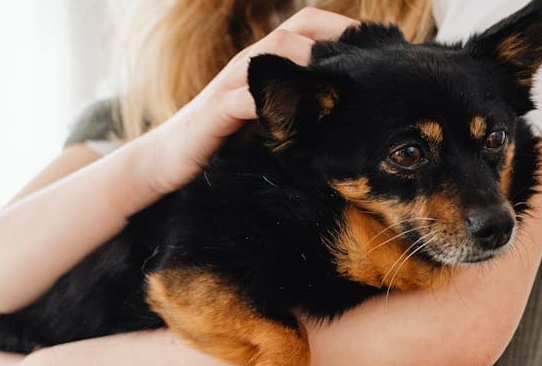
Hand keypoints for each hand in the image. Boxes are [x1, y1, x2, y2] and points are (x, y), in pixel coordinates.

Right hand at [135, 7, 358, 194]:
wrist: (163, 163)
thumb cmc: (219, 144)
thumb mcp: (266, 121)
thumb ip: (297, 110)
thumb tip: (347, 115)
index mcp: (263, 63)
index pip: (306, 26)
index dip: (343, 29)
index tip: (378, 46)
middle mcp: (248, 64)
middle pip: (296, 30)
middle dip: (336, 39)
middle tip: (371, 60)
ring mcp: (231, 84)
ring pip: (275, 53)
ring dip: (311, 62)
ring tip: (343, 80)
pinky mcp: (216, 111)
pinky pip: (248, 96)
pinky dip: (276, 100)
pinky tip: (303, 114)